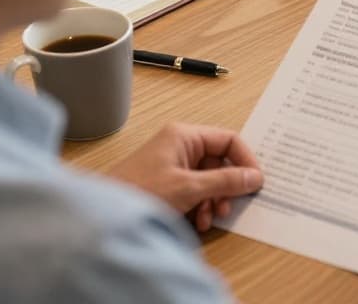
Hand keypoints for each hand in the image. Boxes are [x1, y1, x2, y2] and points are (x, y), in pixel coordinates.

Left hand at [109, 123, 263, 231]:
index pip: (228, 140)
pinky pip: (194, 190)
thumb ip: (226, 181)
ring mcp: (171, 165)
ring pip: (208, 179)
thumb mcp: (190, 188)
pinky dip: (200, 205)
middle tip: (228, 205)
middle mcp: (179, 146)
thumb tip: (254, 177)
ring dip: (213, 200)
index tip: (255, 181)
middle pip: (219, 162)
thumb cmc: (139, 192)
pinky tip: (196, 220)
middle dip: (226, 187)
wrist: (102, 218)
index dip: (245, 160)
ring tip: (208, 217)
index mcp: (184, 136)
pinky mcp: (165, 183)